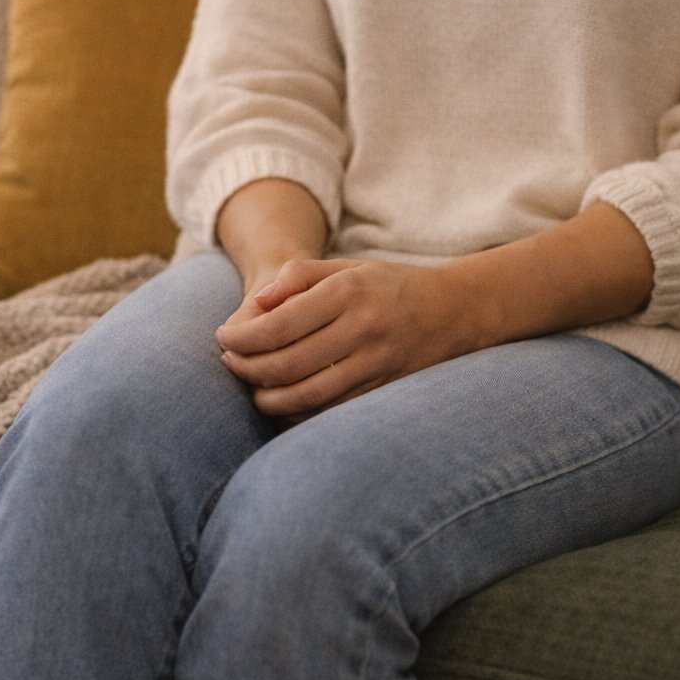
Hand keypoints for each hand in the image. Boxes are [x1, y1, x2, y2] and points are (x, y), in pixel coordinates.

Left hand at [216, 257, 463, 418]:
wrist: (455, 311)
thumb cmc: (390, 286)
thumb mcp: (348, 267)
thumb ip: (299, 276)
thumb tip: (258, 304)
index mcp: (349, 293)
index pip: (278, 325)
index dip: (240, 338)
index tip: (223, 338)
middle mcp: (363, 329)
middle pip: (286, 364)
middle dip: (246, 369)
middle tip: (228, 364)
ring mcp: (377, 364)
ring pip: (307, 395)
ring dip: (267, 397)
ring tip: (251, 387)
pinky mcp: (384, 390)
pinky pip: (331, 411)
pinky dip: (298, 413)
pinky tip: (282, 402)